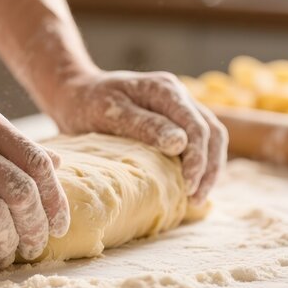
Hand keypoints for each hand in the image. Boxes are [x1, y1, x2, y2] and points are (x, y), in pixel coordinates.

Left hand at [46, 69, 227, 202]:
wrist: (76, 94)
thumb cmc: (88, 103)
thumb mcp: (110, 112)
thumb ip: (145, 125)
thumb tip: (180, 143)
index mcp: (165, 89)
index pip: (196, 125)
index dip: (198, 157)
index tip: (188, 185)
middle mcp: (177, 95)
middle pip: (212, 132)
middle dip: (209, 168)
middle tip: (195, 198)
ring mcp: (178, 106)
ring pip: (211, 137)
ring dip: (209, 168)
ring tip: (196, 198)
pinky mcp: (173, 120)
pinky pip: (197, 141)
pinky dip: (200, 164)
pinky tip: (191, 185)